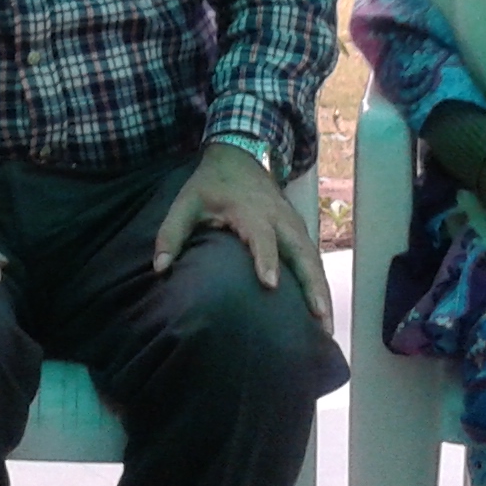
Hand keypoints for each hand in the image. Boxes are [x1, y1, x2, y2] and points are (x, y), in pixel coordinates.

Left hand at [153, 142, 332, 328]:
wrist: (240, 156)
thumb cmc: (211, 185)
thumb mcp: (186, 202)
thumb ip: (171, 234)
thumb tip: (159, 268)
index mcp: (250, 210)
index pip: (261, 236)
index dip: (266, 258)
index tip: (270, 285)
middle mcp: (278, 218)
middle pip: (302, 252)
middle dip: (312, 286)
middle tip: (319, 320)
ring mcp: (293, 224)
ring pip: (314, 259)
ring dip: (322, 292)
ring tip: (327, 328)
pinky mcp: (299, 231)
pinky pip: (313, 259)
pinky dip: (320, 285)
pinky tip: (322, 313)